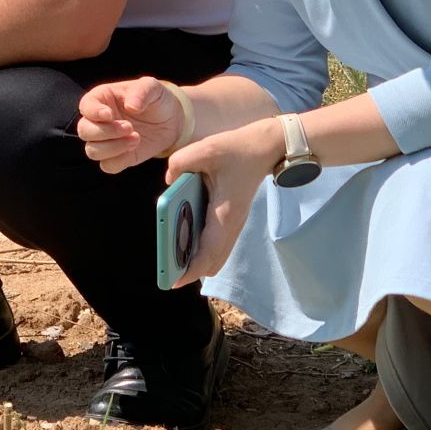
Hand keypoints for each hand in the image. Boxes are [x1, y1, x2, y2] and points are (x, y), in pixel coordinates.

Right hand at [76, 76, 187, 173]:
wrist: (172, 120)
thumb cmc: (157, 99)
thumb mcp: (152, 87)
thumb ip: (141, 91)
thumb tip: (131, 107)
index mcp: (101, 99)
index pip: (86, 106)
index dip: (93, 112)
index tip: (109, 114)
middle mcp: (99, 121)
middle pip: (84, 131)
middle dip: (105, 132)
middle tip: (129, 127)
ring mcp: (106, 141)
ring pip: (92, 151)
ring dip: (113, 148)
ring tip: (136, 138)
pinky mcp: (116, 157)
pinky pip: (107, 166)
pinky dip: (119, 161)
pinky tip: (134, 149)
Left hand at [165, 118, 279, 284]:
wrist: (264, 149)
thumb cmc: (237, 150)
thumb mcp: (205, 149)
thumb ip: (180, 163)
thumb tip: (169, 181)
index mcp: (225, 214)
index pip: (208, 252)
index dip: (190, 270)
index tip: (173, 281)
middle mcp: (231, 225)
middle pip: (212, 262)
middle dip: (189, 270)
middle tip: (166, 272)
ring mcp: (233, 225)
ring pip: (215, 256)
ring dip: (195, 262)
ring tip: (171, 261)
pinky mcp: (231, 220)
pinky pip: (216, 245)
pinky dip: (201, 251)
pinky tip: (183, 243)